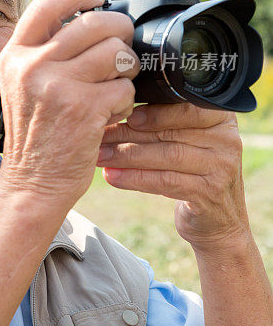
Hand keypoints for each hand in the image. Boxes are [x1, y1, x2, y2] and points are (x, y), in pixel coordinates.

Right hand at [0, 0, 139, 210]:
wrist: (31, 184)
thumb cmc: (35, 134)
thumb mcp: (22, 84)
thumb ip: (45, 51)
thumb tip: (89, 15)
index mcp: (15, 54)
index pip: (49, 3)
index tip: (98, 0)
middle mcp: (31, 65)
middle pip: (94, 23)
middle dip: (119, 33)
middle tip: (121, 51)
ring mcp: (57, 86)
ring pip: (116, 53)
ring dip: (126, 69)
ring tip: (115, 85)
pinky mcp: (83, 109)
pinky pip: (124, 87)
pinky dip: (125, 101)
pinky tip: (109, 113)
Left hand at [96, 102, 250, 251]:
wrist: (218, 220)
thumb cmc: (193, 171)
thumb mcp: (187, 140)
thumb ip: (166, 121)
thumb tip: (118, 105)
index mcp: (221, 116)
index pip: (184, 107)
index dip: (152, 112)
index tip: (122, 114)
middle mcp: (227, 138)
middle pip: (169, 132)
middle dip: (128, 134)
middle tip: (99, 136)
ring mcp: (222, 166)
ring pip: (165, 156)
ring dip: (126, 156)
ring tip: (100, 156)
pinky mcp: (210, 192)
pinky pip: (165, 181)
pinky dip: (135, 178)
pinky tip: (112, 177)